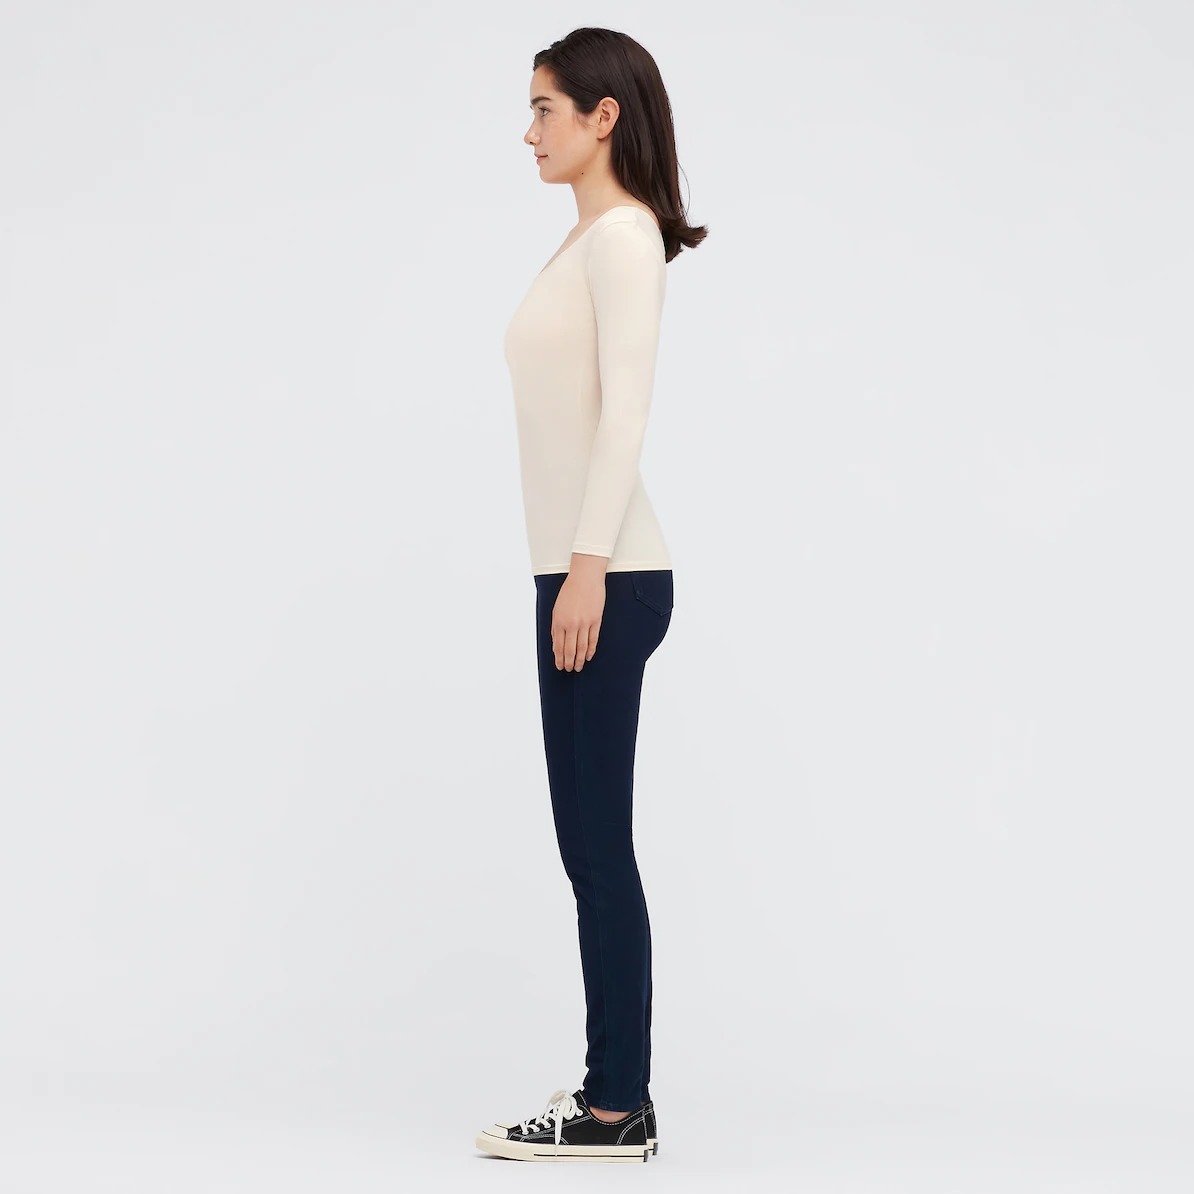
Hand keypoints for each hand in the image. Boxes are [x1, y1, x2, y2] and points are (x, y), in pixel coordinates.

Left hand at [551, 553, 608, 670]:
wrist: (585, 578)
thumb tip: (556, 644)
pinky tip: (588, 656)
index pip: (559, 646)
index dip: (559, 658)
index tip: (560, 666)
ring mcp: (584, 623)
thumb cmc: (569, 592)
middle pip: (570, 650)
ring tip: (578, 667)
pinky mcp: (596, 620)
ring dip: (580, 659)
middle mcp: (571, 624)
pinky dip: (590, 650)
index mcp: (559, 621)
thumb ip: (556, 627)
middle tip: (569, 670)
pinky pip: (593, 639)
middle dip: (569, 662)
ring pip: (582, 647)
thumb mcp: (557, 609)